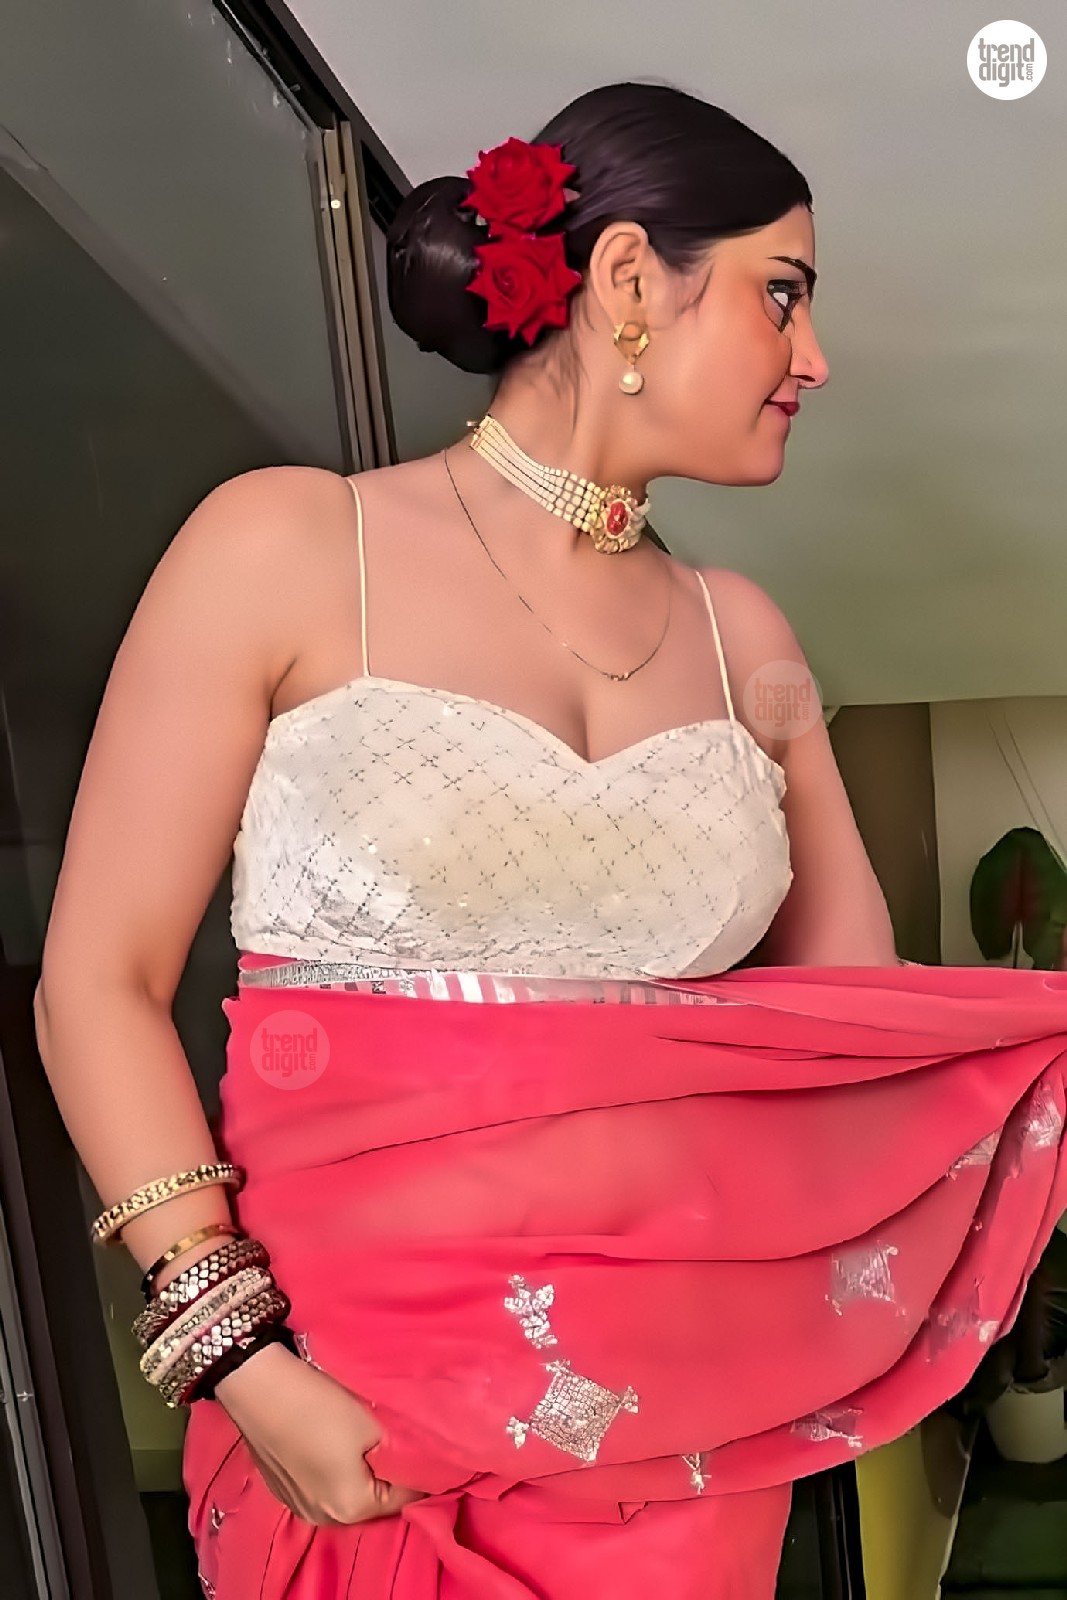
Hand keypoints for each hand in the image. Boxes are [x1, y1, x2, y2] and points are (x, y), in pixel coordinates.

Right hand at [211, 1341, 426, 1524]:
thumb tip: (428, 1458)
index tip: (433, 1444)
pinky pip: (323, 1484)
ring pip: (349, 1490)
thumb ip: (405, 1448)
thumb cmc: (319, 1403)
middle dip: (390, 1469)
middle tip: (398, 1434)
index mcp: (352, 1508)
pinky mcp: (282, 1487)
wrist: (257, 1383)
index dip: (422, 1468)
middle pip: (375, 1496)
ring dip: (362, 1469)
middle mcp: (324, 1518)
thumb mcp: (373, 1423)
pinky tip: (333, 1439)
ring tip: (367, 1434)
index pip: (407, 1496)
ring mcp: (299, 1505)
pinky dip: (335, 1466)